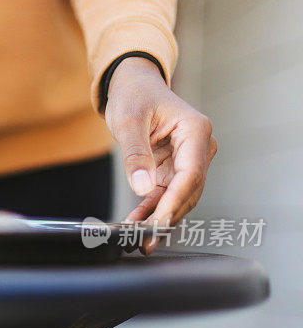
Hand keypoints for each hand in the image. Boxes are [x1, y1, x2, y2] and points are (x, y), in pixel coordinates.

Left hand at [105, 57, 216, 253]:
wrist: (133, 87)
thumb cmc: (133, 97)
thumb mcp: (128, 121)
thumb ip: (135, 154)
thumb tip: (142, 188)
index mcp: (195, 131)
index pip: (191, 175)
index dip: (175, 202)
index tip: (159, 222)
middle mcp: (198, 147)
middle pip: (188, 191)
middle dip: (167, 216)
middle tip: (145, 240)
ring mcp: (187, 160)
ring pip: (178, 197)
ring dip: (158, 218)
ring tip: (138, 239)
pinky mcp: (173, 169)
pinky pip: (165, 195)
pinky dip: (150, 210)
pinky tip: (136, 224)